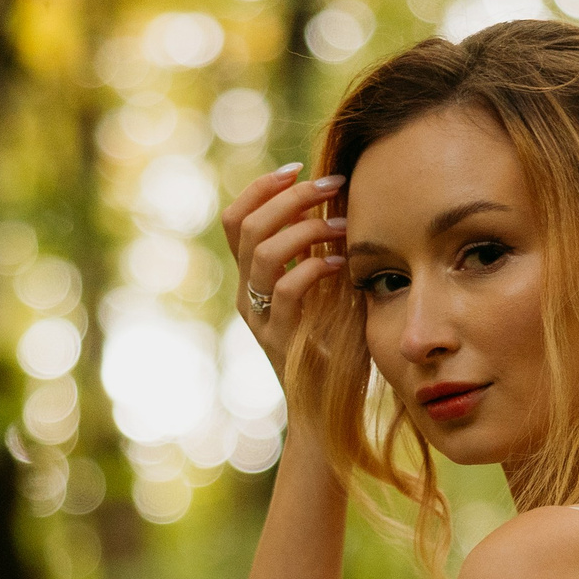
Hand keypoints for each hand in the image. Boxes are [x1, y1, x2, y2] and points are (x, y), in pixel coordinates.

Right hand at [224, 164, 347, 383]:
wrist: (324, 409)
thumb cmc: (332, 346)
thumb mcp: (324, 289)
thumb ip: (319, 251)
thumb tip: (336, 200)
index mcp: (252, 279)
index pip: (237, 219)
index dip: (262, 187)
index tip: (299, 169)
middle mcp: (248, 295)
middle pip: (247, 226)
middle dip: (290, 197)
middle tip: (330, 186)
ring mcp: (260, 318)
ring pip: (263, 253)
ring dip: (306, 228)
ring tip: (342, 226)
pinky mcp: (280, 339)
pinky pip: (288, 291)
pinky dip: (315, 268)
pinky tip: (341, 264)